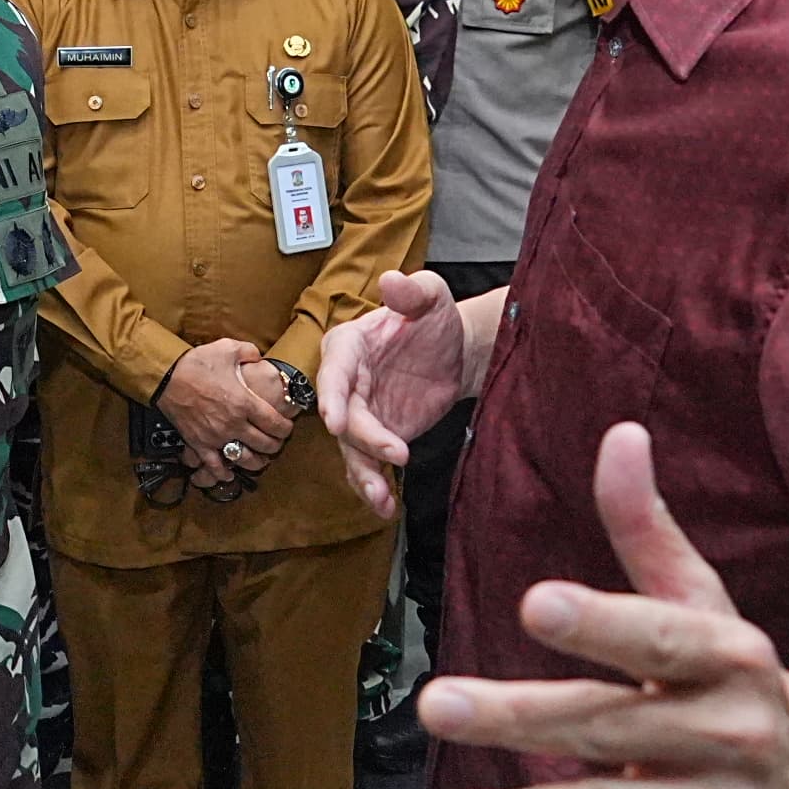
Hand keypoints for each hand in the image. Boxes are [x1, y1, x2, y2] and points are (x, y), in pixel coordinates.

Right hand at [158, 338, 292, 489]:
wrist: (166, 377)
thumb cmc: (197, 363)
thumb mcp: (228, 348)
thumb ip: (250, 352)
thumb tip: (259, 358)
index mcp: (245, 402)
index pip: (275, 424)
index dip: (286, 428)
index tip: (287, 427)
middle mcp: (234, 424)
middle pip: (264, 444)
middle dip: (275, 445)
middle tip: (277, 442)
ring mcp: (216, 437)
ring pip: (244, 459)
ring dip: (256, 462)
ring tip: (261, 460)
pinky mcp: (199, 444)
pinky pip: (214, 466)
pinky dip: (223, 473)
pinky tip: (229, 474)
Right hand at [319, 268, 475, 516]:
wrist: (456, 352)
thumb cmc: (435, 318)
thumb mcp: (430, 296)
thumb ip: (412, 290)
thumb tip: (392, 281)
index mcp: (349, 346)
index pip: (334, 372)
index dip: (332, 398)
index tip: (335, 422)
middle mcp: (346, 383)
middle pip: (344, 417)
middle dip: (363, 440)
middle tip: (396, 453)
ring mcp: (360, 414)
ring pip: (352, 449)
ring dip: (364, 475)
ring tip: (381, 499)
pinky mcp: (377, 437)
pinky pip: (369, 464)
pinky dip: (376, 485)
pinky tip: (388, 507)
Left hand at [415, 423, 788, 788]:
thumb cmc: (740, 674)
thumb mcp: (705, 599)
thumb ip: (649, 528)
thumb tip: (620, 434)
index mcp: (726, 657)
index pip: (657, 639)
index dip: (601, 623)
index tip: (533, 602)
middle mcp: (724, 736)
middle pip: (612, 727)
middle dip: (524, 719)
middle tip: (437, 705)